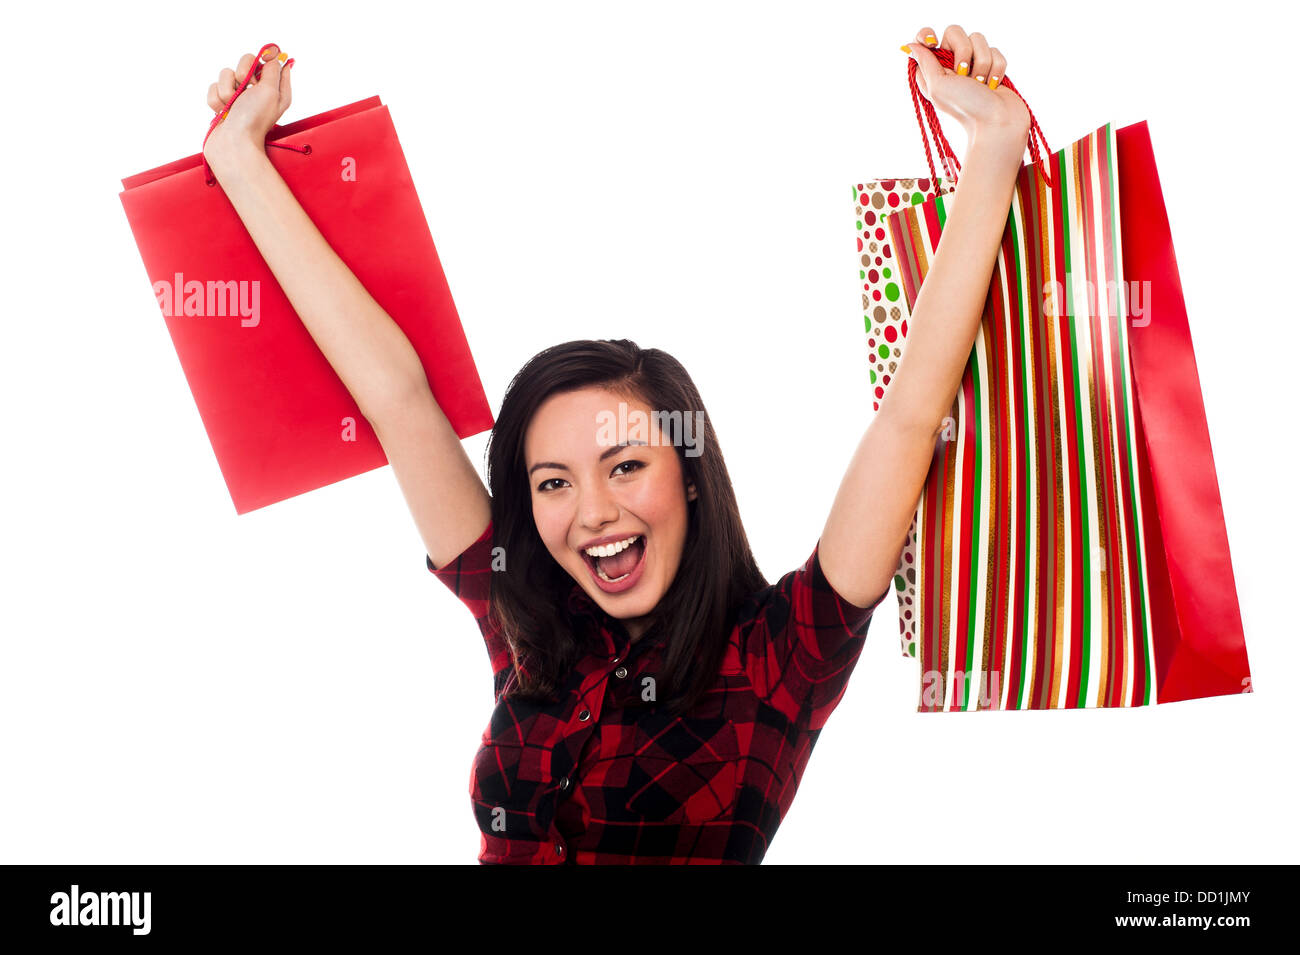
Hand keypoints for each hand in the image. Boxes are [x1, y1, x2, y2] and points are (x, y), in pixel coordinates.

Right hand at [203, 45, 292, 163]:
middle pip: (245, 62)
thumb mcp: (272, 92)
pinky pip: (213, 88)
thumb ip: (273, 71)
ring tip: (232, 107)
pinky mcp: (222, 103)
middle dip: (241, 73)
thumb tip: (276, 56)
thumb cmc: (254, 119)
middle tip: (246, 88)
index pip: (269, 61)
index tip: (261, 61)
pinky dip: (216, 100)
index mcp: (274, 89)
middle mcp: (257, 91)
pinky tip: (222, 113)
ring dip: (226, 90)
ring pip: (225, 74)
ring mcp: (238, 97)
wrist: (232, 144)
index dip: (263, 59)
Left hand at [901, 26, 1028, 142]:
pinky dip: (996, 69)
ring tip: (980, 84)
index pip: (926, 38)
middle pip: (955, 32)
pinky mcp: (992, 66)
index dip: (927, 35)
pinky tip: (992, 85)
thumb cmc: (965, 107)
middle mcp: (951, 63)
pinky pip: (995, 51)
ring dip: (982, 63)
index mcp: (934, 68)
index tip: (933, 43)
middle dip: (963, 50)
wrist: (997, 121)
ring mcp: (973, 64)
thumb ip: (925, 63)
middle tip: (963, 73)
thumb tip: (909, 46)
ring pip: (979, 39)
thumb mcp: (937, 86)